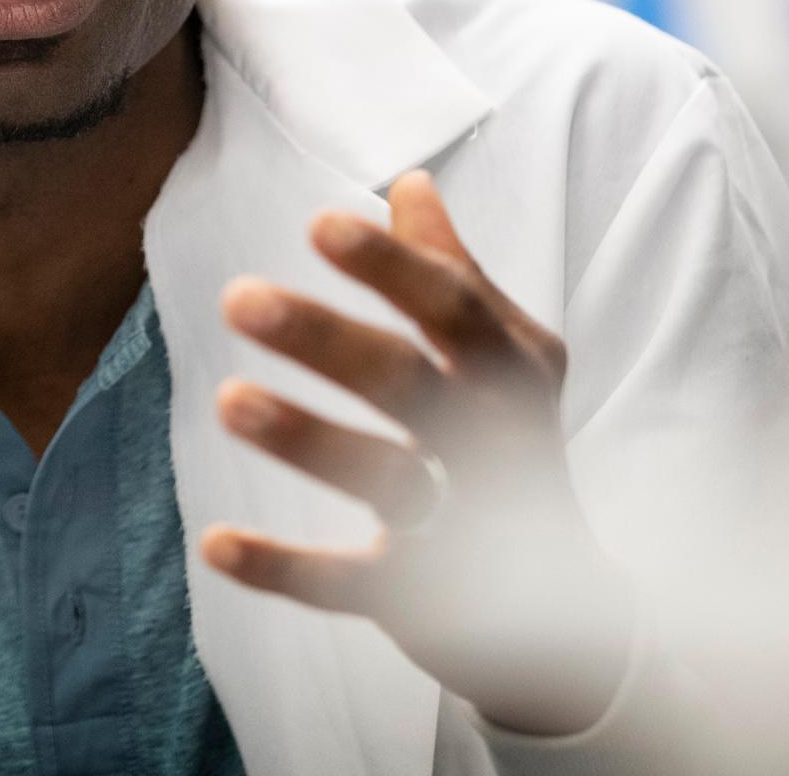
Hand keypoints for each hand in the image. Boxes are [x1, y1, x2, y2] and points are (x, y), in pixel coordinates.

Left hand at [199, 171, 633, 736]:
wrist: (572, 606)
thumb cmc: (513, 446)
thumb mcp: (504, 357)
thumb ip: (453, 274)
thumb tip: (409, 182)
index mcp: (507, 371)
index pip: (453, 305)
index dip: (390, 266)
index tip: (319, 224)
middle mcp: (493, 441)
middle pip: (411, 383)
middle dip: (327, 340)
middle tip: (237, 296)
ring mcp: (465, 522)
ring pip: (385, 479)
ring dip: (307, 439)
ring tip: (226, 400)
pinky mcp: (424, 596)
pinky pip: (350, 582)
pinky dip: (285, 569)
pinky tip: (216, 544)